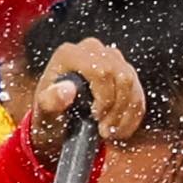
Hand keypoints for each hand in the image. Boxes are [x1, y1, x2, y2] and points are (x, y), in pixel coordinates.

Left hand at [30, 38, 145, 160]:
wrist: (58, 118)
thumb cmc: (49, 113)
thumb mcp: (44, 111)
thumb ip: (51, 100)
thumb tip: (68, 90)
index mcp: (70, 54)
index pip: (101, 70)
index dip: (105, 97)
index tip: (96, 118)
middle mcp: (92, 49)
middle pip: (121, 76)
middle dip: (117, 109)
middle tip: (105, 131)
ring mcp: (110, 58)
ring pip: (131, 83)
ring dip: (125, 114)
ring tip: (111, 133)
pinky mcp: (123, 71)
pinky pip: (137, 92)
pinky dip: (132, 115)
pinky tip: (120, 131)